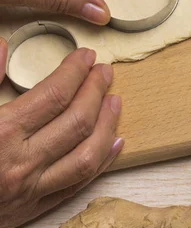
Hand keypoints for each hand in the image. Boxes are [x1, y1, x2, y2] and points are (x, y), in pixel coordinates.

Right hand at [0, 39, 122, 227]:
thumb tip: (1, 47)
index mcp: (0, 135)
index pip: (54, 96)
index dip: (75, 72)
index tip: (86, 56)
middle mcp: (21, 164)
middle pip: (77, 122)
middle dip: (96, 91)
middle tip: (104, 72)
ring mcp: (30, 190)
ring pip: (87, 155)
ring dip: (108, 125)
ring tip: (115, 101)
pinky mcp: (32, 209)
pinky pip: (78, 185)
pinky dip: (101, 162)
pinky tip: (115, 143)